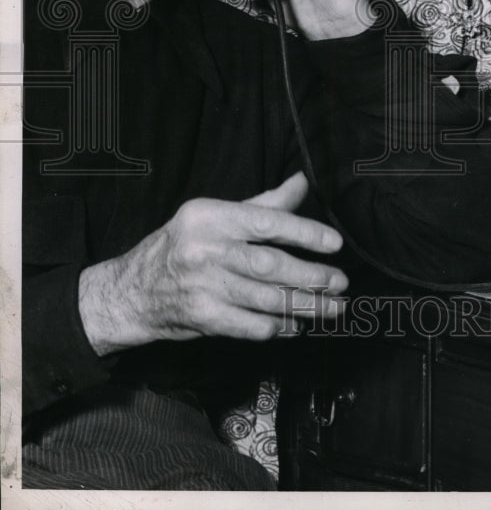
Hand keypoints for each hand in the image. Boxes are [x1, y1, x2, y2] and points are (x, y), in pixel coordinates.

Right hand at [78, 171, 347, 355]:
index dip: (304, 233)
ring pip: (266, 298)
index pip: (266, 222)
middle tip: (341, 282)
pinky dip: (280, 326)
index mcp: (211, 217)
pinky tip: (298, 325)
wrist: (130, 292)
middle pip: (270, 264)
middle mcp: (205, 250)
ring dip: (306, 305)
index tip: (335, 243)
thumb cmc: (182, 246)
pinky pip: (251, 325)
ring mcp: (203, 286)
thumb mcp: (215, 216)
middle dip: (312, 275)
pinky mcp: (203, 318)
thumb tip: (303, 183)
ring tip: (334, 307)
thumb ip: (263, 204)